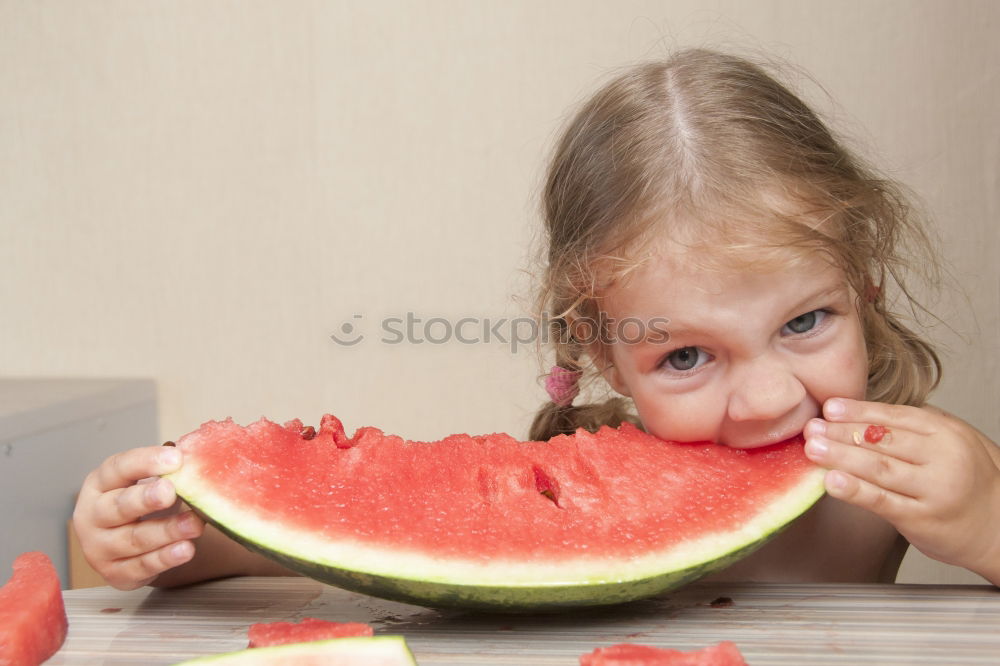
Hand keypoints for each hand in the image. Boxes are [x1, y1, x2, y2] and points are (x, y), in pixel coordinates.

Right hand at [72, 446, 204, 589]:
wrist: (126, 543)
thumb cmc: (139, 502)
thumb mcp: (146, 481)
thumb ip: (166, 471)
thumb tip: (196, 459)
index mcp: (99, 484)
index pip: (118, 468)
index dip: (146, 462)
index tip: (175, 458)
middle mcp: (92, 516)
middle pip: (118, 506)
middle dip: (145, 499)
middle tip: (169, 491)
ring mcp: (99, 547)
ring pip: (134, 539)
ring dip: (166, 531)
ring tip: (194, 524)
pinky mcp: (115, 573)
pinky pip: (142, 567)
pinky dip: (165, 559)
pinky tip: (185, 549)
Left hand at [803, 398, 999, 582]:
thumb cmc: (970, 482)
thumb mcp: (952, 442)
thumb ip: (914, 428)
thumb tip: (858, 413)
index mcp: (946, 433)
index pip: (894, 417)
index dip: (858, 411)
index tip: (829, 407)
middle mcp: (943, 459)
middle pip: (883, 441)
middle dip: (841, 433)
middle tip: (811, 427)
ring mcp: (933, 490)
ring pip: (879, 469)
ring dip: (840, 457)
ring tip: (812, 449)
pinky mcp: (922, 520)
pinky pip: (883, 502)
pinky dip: (855, 490)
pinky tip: (832, 482)